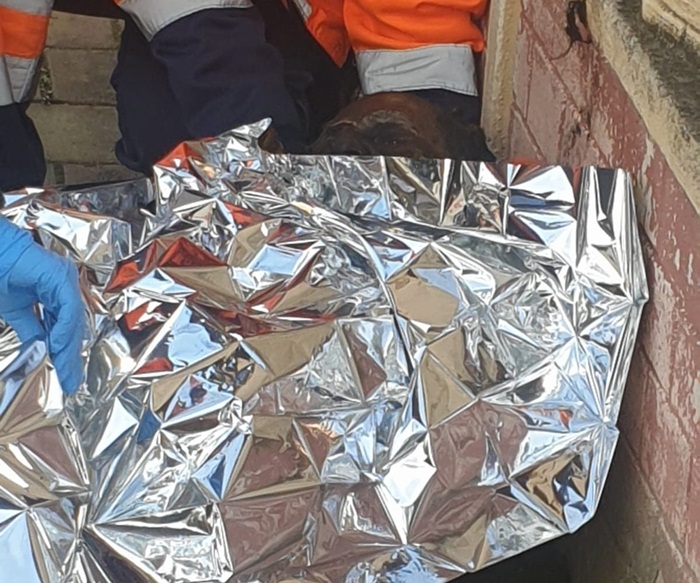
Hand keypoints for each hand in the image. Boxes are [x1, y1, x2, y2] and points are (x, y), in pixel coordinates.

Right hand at [0, 219, 85, 393]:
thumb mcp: (16, 311)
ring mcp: (65, 281)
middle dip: (71, 356)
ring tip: (67, 370)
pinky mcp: (60, 277)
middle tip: (72, 381)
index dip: (65, 353)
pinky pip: (67, 308)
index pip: (66, 329)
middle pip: (73, 327)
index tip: (67, 376)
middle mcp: (65, 288)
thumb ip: (32, 329)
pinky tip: (58, 346)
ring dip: (69, 347)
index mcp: (57, 294)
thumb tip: (41, 348)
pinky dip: (64, 328)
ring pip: (73, 320)